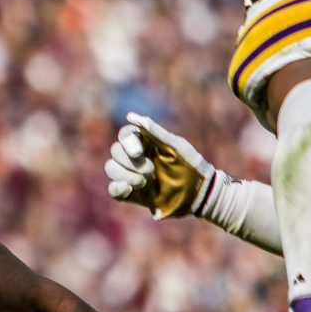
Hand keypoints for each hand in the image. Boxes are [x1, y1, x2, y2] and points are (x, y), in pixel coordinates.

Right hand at [104, 113, 218, 219]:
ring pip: (111, 168)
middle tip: (151, 170)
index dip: (127, 142)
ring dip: (126, 175)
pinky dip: (118, 188)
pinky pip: (113, 189)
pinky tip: (130, 189)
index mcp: (146, 142)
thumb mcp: (175, 147)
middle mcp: (136, 157)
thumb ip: (154, 132)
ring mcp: (132, 175)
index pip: (125, 135)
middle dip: (131, 162)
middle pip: (116, 152)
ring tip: (145, 182)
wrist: (199, 195)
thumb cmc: (190, 166)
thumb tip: (130, 116)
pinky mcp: (131, 194)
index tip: (138, 152)